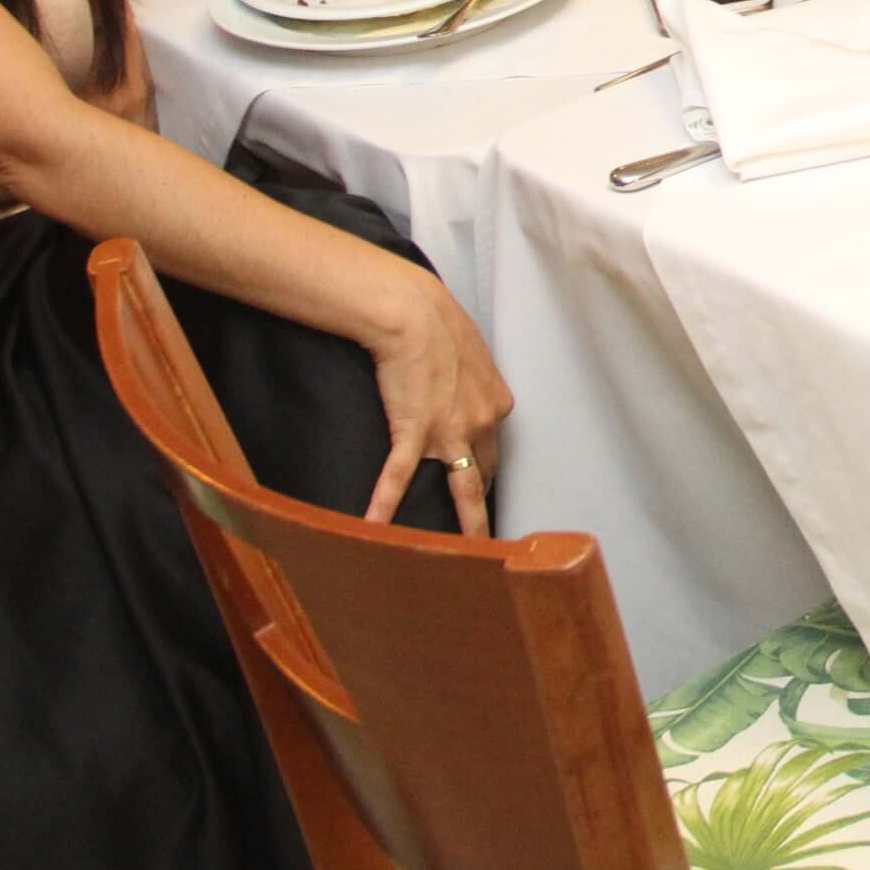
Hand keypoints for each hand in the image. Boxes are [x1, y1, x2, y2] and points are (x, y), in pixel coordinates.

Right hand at [362, 267, 514, 536]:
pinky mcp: (415, 432)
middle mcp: (481, 423)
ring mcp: (450, 432)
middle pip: (484, 472)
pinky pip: (400, 477)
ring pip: (464, 490)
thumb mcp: (470, 353)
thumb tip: (463, 388)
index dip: (484, 467)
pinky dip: (386, 505)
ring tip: (468, 556)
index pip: (493, 448)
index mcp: (495, 403)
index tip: (479, 483)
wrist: (412, 313)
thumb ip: (471, 380)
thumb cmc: (438, 323)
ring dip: (468, 525)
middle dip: (480, 501)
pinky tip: (373, 530)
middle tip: (476, 529)